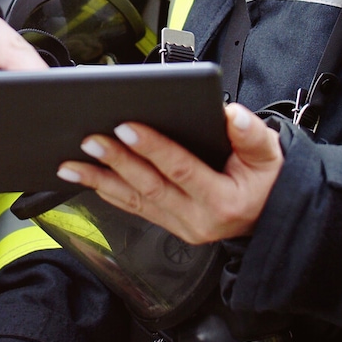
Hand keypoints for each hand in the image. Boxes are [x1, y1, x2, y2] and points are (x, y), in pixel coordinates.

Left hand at [56, 103, 283, 243]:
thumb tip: (231, 115)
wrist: (271, 216)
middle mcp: (197, 220)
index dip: (153, 148)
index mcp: (223, 201)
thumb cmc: (267, 180)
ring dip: (99, 180)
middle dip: (117, 161)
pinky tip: (86, 178)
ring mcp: (180, 227)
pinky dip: (107, 191)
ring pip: (133, 201)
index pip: (181, 170)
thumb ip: (252, 134)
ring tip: (70, 163)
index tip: (126, 127)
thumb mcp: (270, 155)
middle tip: (90, 140)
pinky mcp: (169, 226)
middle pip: (149, 186)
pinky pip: (134, 208)